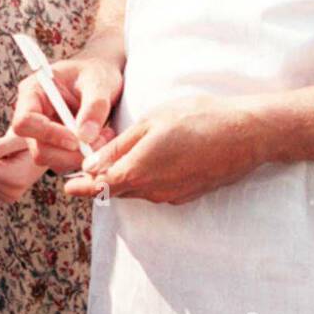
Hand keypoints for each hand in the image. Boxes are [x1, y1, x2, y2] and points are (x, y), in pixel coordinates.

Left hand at [0, 132, 44, 202]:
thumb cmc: (31, 138)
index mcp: (16, 179)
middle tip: (5, 149)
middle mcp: (11, 194)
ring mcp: (7, 197)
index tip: (2, 143)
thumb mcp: (16, 136)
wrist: (45, 149)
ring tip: (7, 155)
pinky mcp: (4, 196)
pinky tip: (6, 164)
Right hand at [11, 54, 123, 172]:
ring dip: (80, 156)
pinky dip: (84, 157)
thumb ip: (94, 106)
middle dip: (69, 153)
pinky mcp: (56, 145)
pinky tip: (101, 140)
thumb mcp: (99, 82)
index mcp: (33, 92)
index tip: (76, 140)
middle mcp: (33, 115)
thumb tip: (85, 136)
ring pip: (52, 160)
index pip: (25, 121)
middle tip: (100, 142)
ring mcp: (43, 133)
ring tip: (105, 136)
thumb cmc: (97, 73)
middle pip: (37, 148)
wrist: (102, 80)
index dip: (48, 134)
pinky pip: (65, 162)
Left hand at [63, 97, 264, 205]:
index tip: (68, 186)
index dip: (82, 186)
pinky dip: (149, 178)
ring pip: (138, 190)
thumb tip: (91, 164)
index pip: (100, 186)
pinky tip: (156, 159)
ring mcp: (172, 194)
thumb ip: (119, 146)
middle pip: (118, 190)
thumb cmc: (198, 118)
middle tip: (89, 167)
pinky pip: (158, 189)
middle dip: (102, 180)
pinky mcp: (188, 194)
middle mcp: (153, 190)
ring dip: (127, 178)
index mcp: (138, 171)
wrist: (246, 134)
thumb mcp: (151, 123)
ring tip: (124, 157)